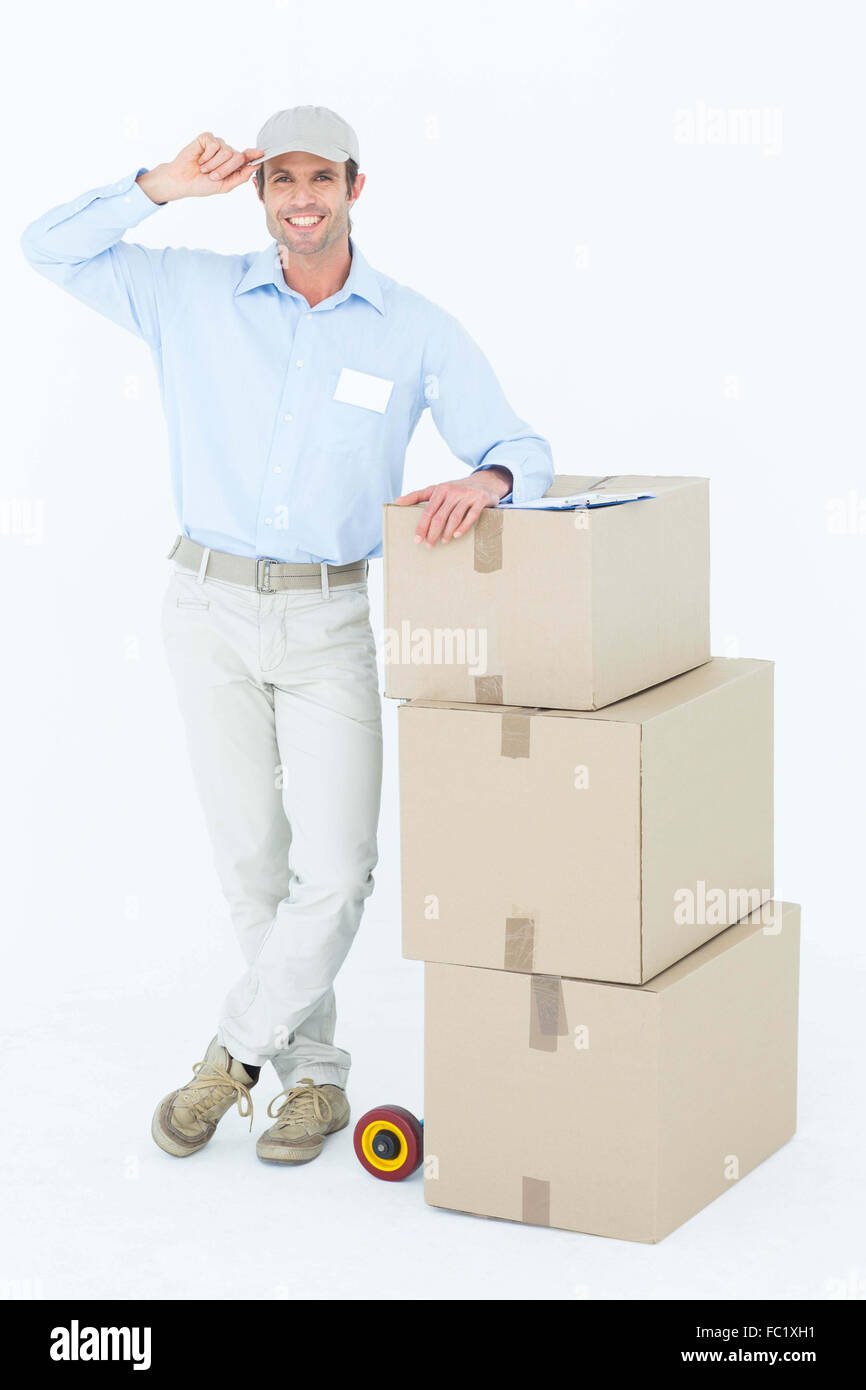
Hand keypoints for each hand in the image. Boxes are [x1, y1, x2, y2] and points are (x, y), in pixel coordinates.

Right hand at [137, 134, 263, 203]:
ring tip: (205, 169)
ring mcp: (217, 144)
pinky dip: (207, 156)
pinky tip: (200, 160)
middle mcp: (227, 152)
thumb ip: (241, 176)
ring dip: (214, 164)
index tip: (262, 153)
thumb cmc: (202, 185)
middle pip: (238, 157)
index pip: (247, 157)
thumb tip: (255, 165)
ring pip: (227, 151)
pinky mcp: (207, 138)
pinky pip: (214, 145)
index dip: (254, 154)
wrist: (183, 181)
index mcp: (233, 164)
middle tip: (213, 176)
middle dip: (226, 169)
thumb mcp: (225, 185)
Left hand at [395, 466, 511, 546]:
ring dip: (447, 532)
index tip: (416, 540)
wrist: (484, 482)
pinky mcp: (480, 499)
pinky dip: (463, 527)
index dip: (421, 526)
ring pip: (454, 517)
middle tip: (428, 545)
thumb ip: (418, 496)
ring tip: (442, 542)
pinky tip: (456, 535)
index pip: (428, 511)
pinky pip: (471, 516)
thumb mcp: (437, 489)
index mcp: (440, 489)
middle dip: (432, 533)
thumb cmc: (456, 489)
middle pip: (439, 516)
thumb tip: (397, 501)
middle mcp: (453, 491)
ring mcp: (467, 495)